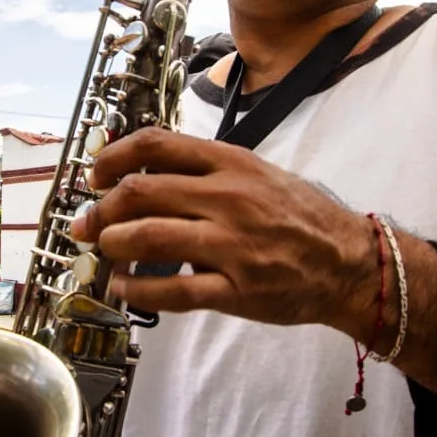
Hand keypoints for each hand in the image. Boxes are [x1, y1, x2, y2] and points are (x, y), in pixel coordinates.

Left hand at [68, 127, 380, 333]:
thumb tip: (142, 172)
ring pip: (149, 238)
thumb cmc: (300, 216)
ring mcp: (232, 245)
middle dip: (100, 210)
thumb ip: (205, 170)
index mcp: (231, 163)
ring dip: (113, 245)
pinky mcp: (237, 289)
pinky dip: (137, 289)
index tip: (96, 174)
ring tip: (105, 252)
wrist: (349, 262)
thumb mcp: (256, 172)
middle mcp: (228, 198)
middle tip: (87, 223)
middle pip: (141, 193)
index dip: (113, 157)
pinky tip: (124, 287)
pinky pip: (172, 291)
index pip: (156, 144)